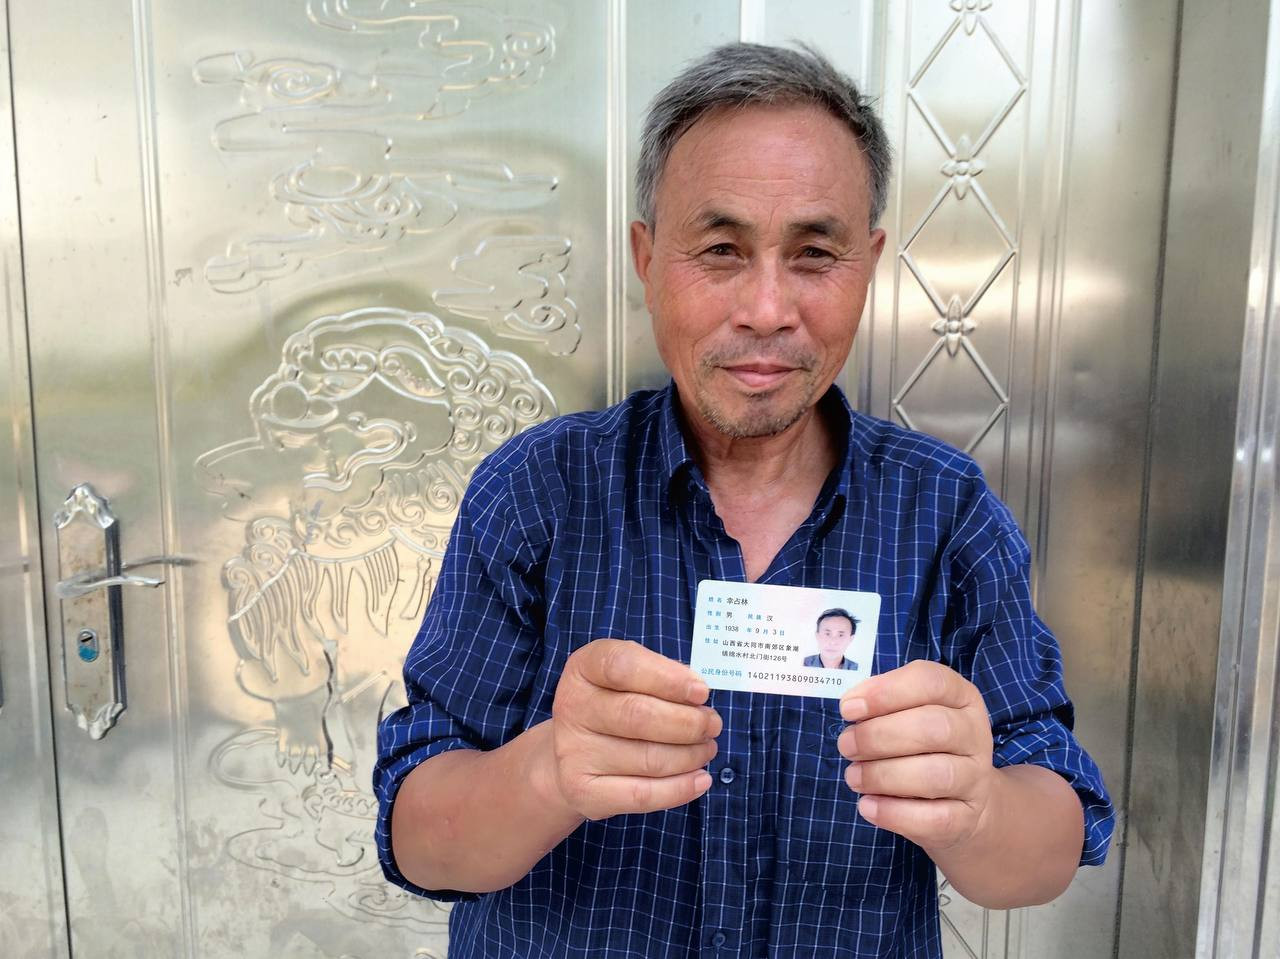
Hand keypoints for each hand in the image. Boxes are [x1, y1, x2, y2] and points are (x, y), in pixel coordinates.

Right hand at [547, 639, 720, 819]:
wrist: (572, 753)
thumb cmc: (614, 704)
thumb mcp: (630, 676)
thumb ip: (660, 675)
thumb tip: (697, 692)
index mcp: (583, 668)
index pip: (621, 665)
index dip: (668, 679)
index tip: (701, 692)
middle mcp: (572, 707)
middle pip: (638, 715)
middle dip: (689, 722)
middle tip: (712, 725)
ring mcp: (574, 752)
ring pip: (649, 758)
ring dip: (691, 755)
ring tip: (707, 748)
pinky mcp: (584, 791)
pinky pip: (642, 795)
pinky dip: (680, 788)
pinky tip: (701, 779)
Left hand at [837, 660, 994, 851]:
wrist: (966, 802)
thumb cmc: (925, 746)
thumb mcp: (910, 713)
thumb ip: (883, 703)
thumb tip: (852, 705)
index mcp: (960, 697)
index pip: (932, 682)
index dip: (886, 692)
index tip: (848, 709)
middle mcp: (974, 734)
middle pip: (934, 728)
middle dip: (879, 736)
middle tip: (846, 746)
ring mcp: (975, 778)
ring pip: (935, 775)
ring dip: (883, 775)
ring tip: (853, 777)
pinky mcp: (966, 818)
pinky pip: (934, 818)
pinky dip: (894, 813)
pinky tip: (867, 805)